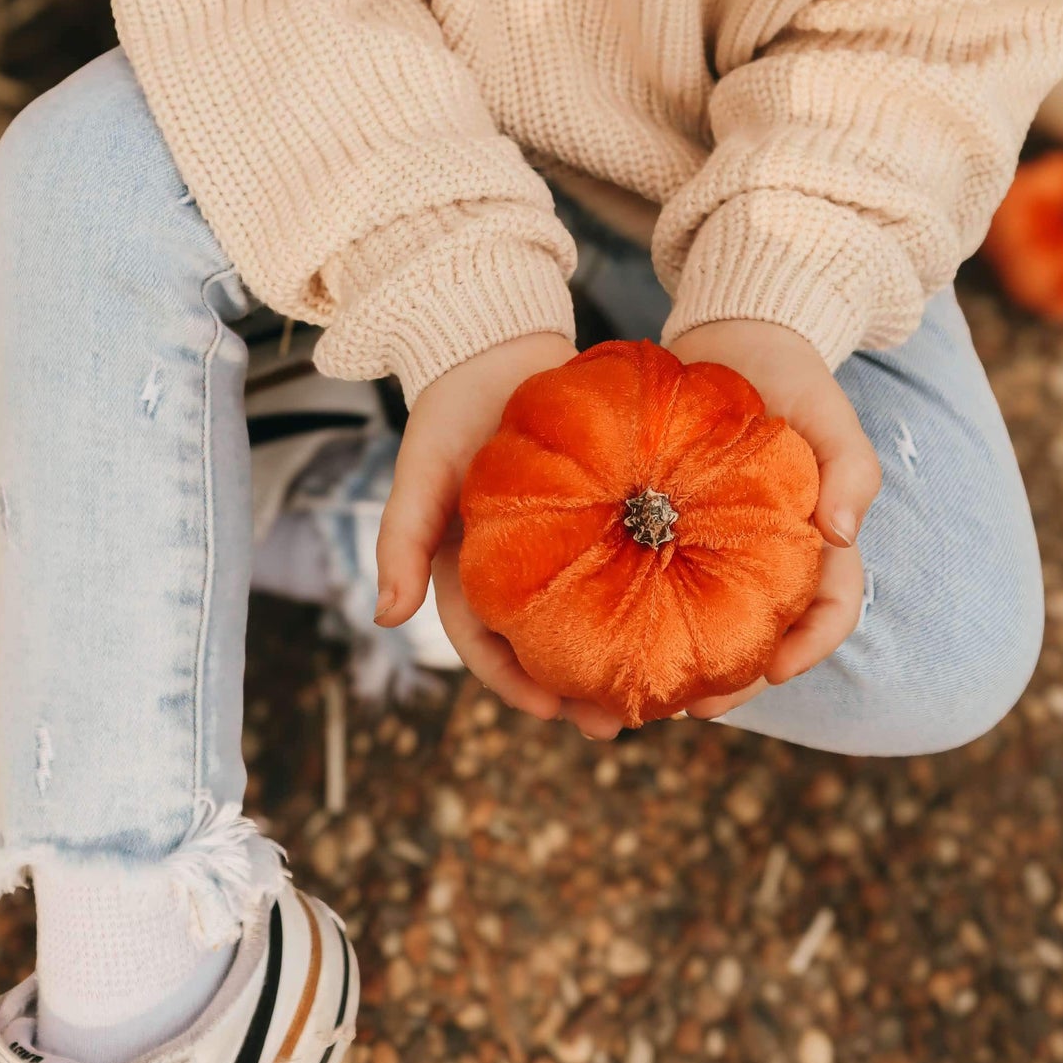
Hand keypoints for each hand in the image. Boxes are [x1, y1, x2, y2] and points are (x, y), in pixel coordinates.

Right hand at [372, 332, 630, 741]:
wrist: (498, 339)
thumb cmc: (450, 404)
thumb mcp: (421, 469)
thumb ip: (400, 538)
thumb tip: (387, 619)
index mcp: (465, 567)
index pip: (485, 644)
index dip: (516, 683)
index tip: (554, 710)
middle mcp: (512, 565)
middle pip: (542, 645)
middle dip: (574, 690)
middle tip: (616, 722)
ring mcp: (555, 540)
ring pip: (584, 614)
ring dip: (611, 656)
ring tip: (654, 693)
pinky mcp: (597, 510)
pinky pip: (619, 564)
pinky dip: (640, 596)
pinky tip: (674, 616)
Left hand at [668, 318, 880, 723]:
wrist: (734, 336)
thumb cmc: (791, 376)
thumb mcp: (828, 410)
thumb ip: (851, 465)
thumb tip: (846, 532)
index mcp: (819, 539)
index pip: (832, 609)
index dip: (810, 647)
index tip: (775, 670)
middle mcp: (773, 556)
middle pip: (765, 638)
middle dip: (737, 680)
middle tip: (696, 707)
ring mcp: (723, 547)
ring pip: (713, 624)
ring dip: (688, 665)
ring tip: (648, 694)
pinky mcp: (676, 531)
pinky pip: (665, 584)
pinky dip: (648, 617)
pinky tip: (616, 637)